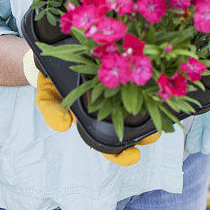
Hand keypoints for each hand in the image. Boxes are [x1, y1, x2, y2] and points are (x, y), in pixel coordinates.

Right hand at [23, 50, 160, 164]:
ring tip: (162, 107)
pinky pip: (136, 75)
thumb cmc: (52, 82)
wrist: (53, 53)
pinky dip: (148, 78)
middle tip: (155, 134)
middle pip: (132, 126)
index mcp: (93, 119)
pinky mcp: (121, 66)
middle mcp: (109, 105)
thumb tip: (64, 124)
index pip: (110, 144)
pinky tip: (157, 77)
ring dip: (153, 107)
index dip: (122, 154)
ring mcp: (117, 87)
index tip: (134, 156)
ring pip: (140, 103)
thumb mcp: (46, 98)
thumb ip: (51, 112)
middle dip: (147, 133)